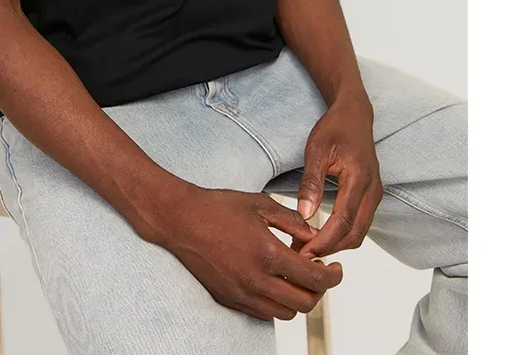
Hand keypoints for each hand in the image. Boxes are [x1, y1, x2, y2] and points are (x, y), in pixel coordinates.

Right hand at [148, 182, 343, 320]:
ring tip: (294, 274)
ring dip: (297, 297)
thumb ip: (292, 221)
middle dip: (319, 289)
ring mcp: (241, 293)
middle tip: (319, 271)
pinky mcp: (230, 299)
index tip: (337, 268)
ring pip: (286, 313)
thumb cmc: (218, 207)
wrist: (180, 219)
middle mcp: (256, 279)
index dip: (333, 276)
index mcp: (267, 252)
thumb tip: (315, 236)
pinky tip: (273, 280)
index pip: (314, 278)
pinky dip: (276, 302)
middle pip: (305, 303)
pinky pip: (264, 312)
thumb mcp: (259, 203)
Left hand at [294, 96, 382, 259]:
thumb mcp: (316, 150)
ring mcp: (374, 195)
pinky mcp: (370, 197)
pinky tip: (321, 235)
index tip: (304, 253)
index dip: (324, 241)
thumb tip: (304, 213)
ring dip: (336, 244)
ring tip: (307, 247)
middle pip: (355, 234)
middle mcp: (372, 191)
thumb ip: (311, 182)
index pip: (343, 221)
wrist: (354, 115)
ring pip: (359, 232)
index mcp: (359, 179)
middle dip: (330, 249)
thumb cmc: (335, 128)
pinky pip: (359, 224)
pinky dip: (342, 235)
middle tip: (302, 255)